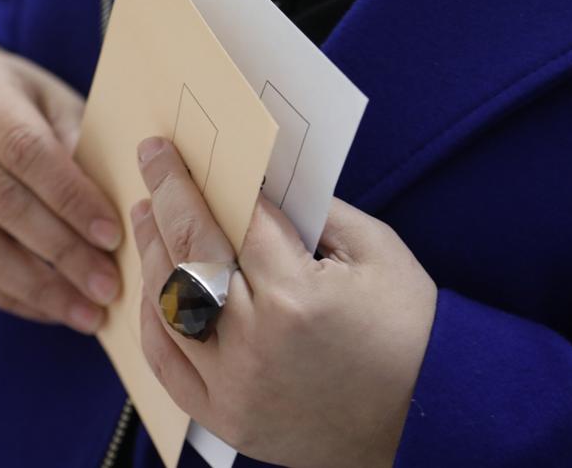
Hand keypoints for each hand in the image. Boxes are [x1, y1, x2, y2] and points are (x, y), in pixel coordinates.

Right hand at [0, 40, 120, 331]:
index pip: (26, 150)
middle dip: (62, 251)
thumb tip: (119, 205)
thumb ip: (78, 141)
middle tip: (108, 285)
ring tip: (88, 312)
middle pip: (3, 203)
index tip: (113, 235)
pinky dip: (10, 296)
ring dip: (39, 288)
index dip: (71, 196)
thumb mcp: (48, 99)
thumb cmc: (16, 103)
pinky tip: (52, 310)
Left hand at [132, 137, 436, 466]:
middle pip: (191, 254)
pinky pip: (167, 364)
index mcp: (295, 294)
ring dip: (152, 254)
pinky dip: (153, 320)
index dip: (203, 180)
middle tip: (153, 163)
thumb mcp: (377, 251)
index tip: (178, 154)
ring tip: (148, 217)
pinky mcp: (226, 417)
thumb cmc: (409, 330)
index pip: (234, 219)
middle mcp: (254, 341)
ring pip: (168, 307)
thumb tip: (260, 182)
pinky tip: (152, 286)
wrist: (424, 417)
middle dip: (168, 199)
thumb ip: (316, 211)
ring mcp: (234, 385)